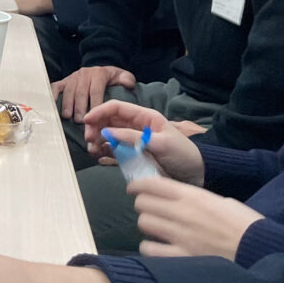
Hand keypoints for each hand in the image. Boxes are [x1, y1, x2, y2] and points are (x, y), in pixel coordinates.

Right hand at [51, 65, 135, 122]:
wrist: (99, 69)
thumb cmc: (112, 78)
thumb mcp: (123, 76)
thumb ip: (127, 79)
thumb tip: (127, 84)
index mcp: (98, 74)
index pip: (96, 90)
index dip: (94, 104)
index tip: (94, 117)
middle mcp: (84, 74)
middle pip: (80, 92)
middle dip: (79, 107)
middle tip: (79, 121)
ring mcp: (72, 77)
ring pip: (68, 91)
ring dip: (67, 104)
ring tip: (67, 117)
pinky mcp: (64, 80)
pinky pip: (56, 87)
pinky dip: (53, 96)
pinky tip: (52, 106)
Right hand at [81, 101, 204, 183]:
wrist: (197, 174)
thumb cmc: (183, 154)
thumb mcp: (161, 143)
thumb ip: (134, 137)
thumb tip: (108, 133)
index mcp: (144, 117)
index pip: (116, 108)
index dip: (99, 111)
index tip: (86, 121)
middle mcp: (136, 126)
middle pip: (108, 120)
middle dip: (95, 127)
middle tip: (89, 140)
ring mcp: (132, 140)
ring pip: (107, 135)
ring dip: (97, 140)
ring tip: (93, 150)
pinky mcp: (131, 155)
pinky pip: (112, 150)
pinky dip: (103, 151)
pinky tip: (99, 155)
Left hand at [132, 176, 263, 259]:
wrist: (262, 251)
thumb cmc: (247, 225)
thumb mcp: (222, 202)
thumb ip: (197, 200)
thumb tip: (178, 200)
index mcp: (193, 196)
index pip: (152, 184)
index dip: (138, 185)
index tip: (134, 189)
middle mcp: (182, 213)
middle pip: (143, 204)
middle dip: (144, 206)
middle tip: (151, 212)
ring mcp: (180, 236)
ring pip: (144, 224)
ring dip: (148, 226)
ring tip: (157, 231)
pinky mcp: (181, 258)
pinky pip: (150, 250)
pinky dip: (151, 248)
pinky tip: (159, 249)